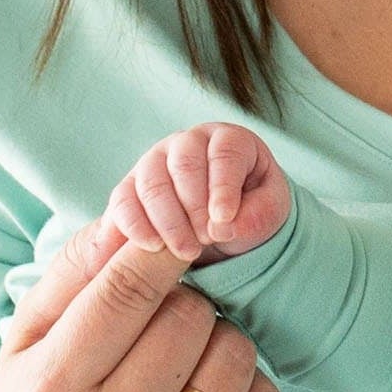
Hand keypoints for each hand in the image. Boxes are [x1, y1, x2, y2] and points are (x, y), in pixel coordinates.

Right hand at [0, 217, 280, 391]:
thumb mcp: (23, 347)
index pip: (127, 291)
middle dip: (184, 302)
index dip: (164, 248)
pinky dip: (245, 387)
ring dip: (217, 341)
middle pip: (189, 315)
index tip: (181, 232)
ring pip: (234, 352)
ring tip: (181, 365)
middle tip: (163, 324)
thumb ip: (71, 273)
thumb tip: (131, 216)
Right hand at [107, 125, 290, 264]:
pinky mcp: (131, 187)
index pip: (225, 153)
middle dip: (195, 208)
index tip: (223, 220)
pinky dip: (134, 226)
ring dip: (168, 221)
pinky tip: (151, 247)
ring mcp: (155, 161)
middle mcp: (187, 143)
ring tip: (186, 252)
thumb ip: (256, 215)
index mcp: (228, 139)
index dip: (223, 187)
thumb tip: (222, 226)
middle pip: (184, 165)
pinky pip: (123, 200)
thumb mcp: (269, 212)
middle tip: (206, 241)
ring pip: (151, 182)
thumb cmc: (251, 209)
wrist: (224, 224)